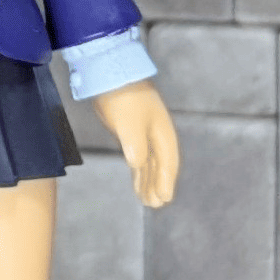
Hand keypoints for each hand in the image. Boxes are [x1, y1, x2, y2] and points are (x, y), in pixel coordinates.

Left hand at [91, 80, 178, 208]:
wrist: (112, 75)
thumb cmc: (123, 99)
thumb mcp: (130, 124)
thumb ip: (135, 146)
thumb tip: (137, 164)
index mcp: (162, 133)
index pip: (167, 163)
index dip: (166, 182)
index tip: (163, 199)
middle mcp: (157, 134)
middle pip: (160, 165)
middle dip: (158, 184)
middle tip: (154, 204)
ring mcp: (145, 132)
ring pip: (150, 161)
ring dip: (148, 179)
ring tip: (146, 198)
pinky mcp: (131, 130)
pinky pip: (139, 155)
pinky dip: (139, 169)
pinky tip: (136, 177)